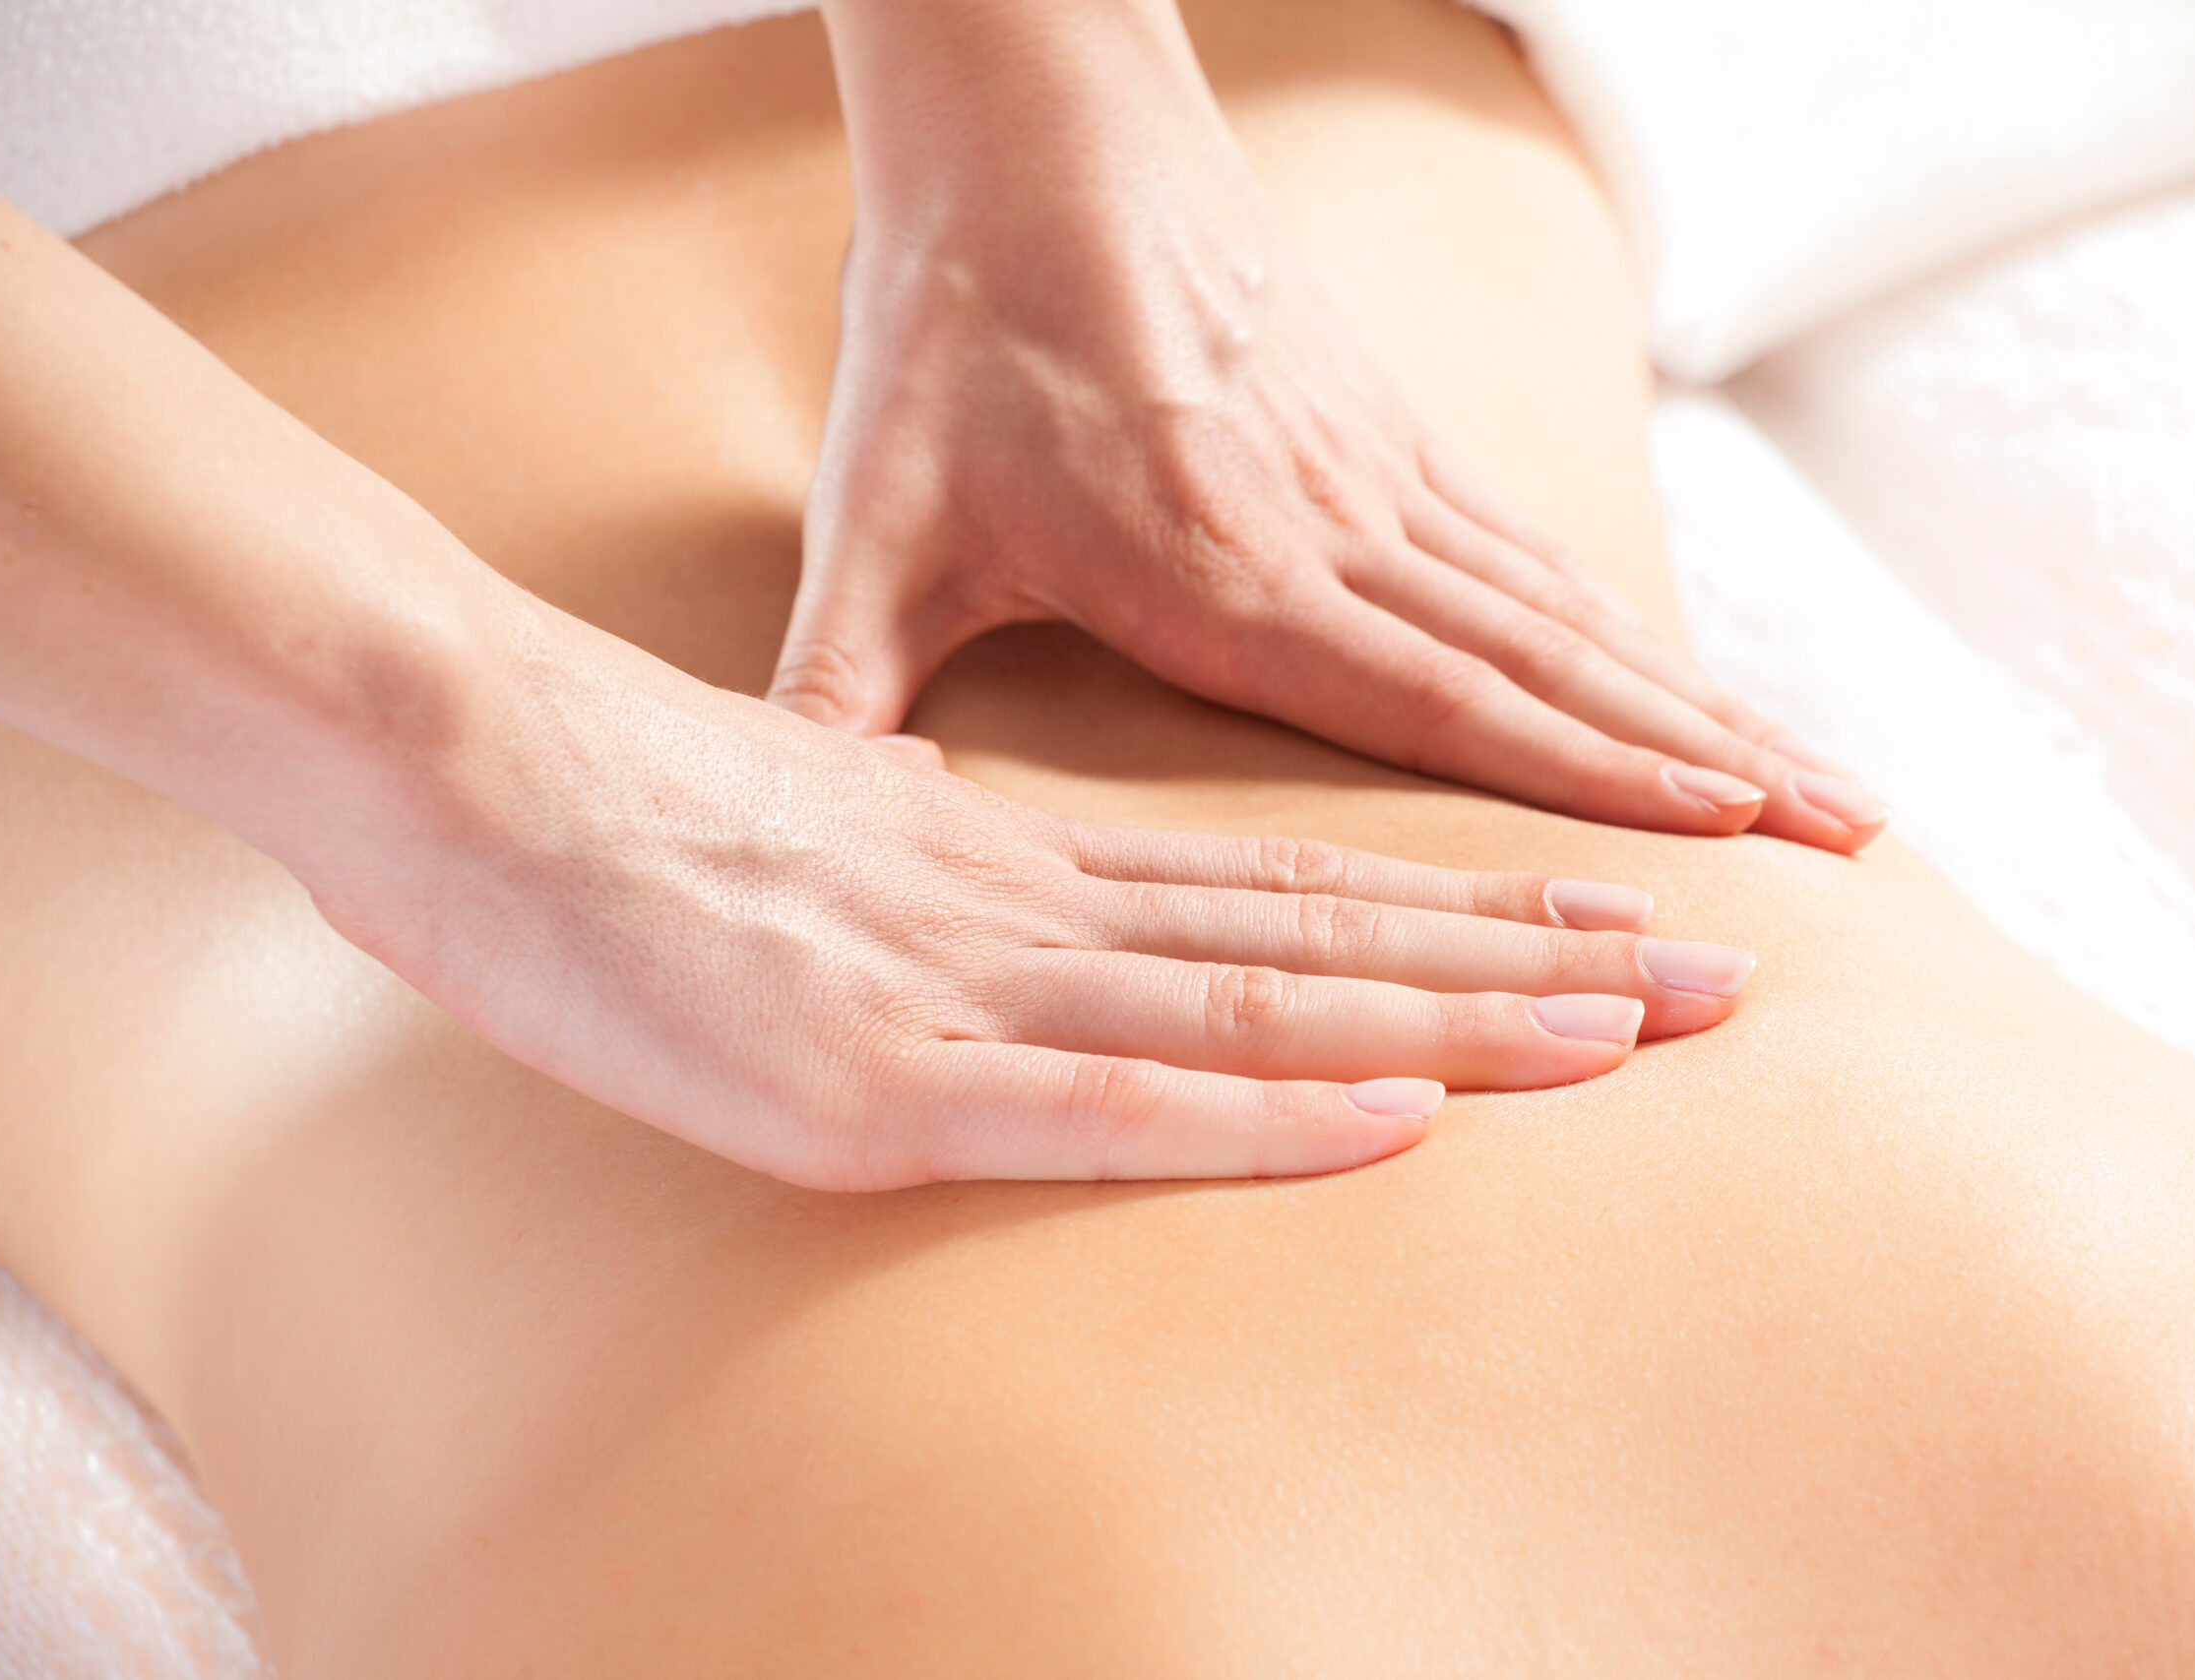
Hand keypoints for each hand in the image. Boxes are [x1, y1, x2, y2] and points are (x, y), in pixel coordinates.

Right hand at [322, 602, 1753, 1191]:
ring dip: (1464, 1019)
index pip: (1295, 883)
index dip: (1469, 906)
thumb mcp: (831, 837)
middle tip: (1719, 981)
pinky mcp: (879, 1076)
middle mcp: (1041, 915)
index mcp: (1030, 864)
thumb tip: (1004, 874)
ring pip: (1267, 999)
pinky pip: (1110, 1097)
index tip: (1613, 920)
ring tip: (1634, 1028)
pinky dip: (1267, 1109)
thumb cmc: (638, 820)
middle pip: (1335, 934)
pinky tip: (1403, 1114)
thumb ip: (947, 872)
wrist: (475, 774)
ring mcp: (970, 989)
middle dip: (1539, 963)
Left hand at [777, 0, 1887, 852]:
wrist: (1033, 119)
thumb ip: (839, 685)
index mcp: (1229, 573)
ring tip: (1818, 773)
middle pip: (1556, 663)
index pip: (1440, 703)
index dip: (1590, 782)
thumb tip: (774, 833)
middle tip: (1857, 837)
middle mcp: (1340, 528)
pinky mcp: (1386, 428)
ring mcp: (1381, 471)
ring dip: (1699, 695)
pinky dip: (1621, 621)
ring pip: (1570, 605)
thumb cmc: (953, 325)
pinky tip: (1674, 675)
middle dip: (1708, 762)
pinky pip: (1529, 545)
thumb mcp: (880, 518)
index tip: (1726, 844)